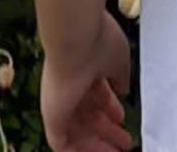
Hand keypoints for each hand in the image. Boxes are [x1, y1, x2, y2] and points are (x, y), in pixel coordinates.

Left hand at [42, 14, 133, 151]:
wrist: (75, 36)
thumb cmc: (97, 43)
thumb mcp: (117, 62)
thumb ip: (118, 78)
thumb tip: (121, 90)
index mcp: (84, 71)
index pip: (94, 95)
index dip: (110, 109)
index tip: (123, 120)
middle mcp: (69, 85)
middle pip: (87, 113)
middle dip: (107, 129)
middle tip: (125, 142)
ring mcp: (59, 99)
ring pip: (76, 129)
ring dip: (97, 143)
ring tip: (118, 151)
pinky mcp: (52, 114)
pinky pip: (60, 142)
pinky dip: (76, 151)